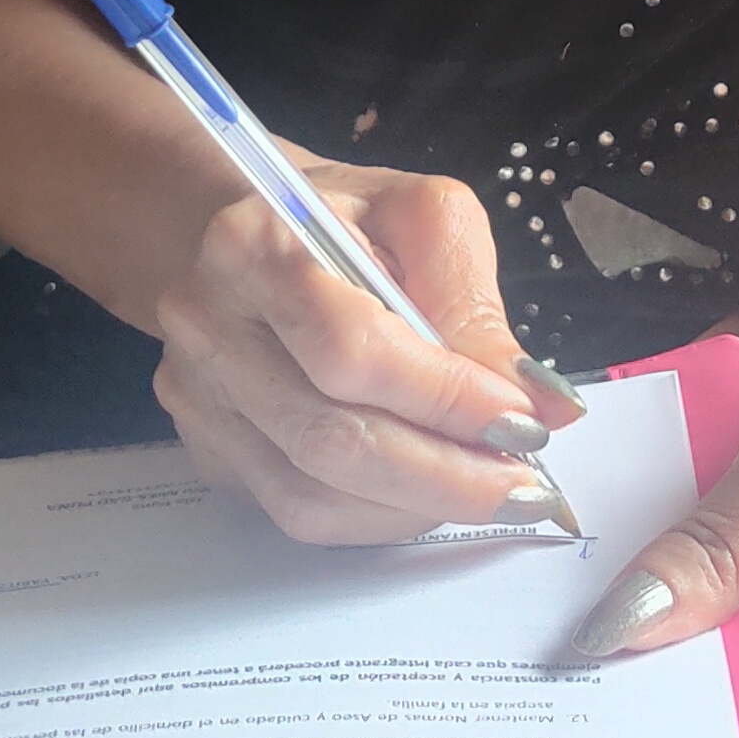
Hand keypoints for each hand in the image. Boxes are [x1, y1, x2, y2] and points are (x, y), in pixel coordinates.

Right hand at [152, 153, 581, 543]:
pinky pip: (299, 511)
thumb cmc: (349, 223)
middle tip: (526, 485)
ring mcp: (198, 399)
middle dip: (446, 475)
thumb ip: (475, 307)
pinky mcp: (208, 450)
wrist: (262, 241)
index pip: (351, 349)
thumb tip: (540, 402)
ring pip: (314, 494)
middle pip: (331, 438)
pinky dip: (380, 516)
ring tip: (487, 487)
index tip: (524, 422)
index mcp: (253, 246)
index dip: (445, 397)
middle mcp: (206, 328)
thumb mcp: (425, 221)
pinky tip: (427, 490)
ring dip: (418, 504)